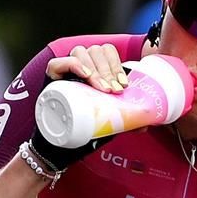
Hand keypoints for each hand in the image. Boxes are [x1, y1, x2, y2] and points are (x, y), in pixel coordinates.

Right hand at [28, 44, 132, 176]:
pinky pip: (59, 62)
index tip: (123, 85)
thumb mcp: (107, 121)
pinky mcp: (50, 79)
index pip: (107, 52)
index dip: (117, 64)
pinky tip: (84, 74)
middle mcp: (79, 66)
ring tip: (101, 89)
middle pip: (96, 51)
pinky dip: (73, 64)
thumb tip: (145, 125)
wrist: (59, 146)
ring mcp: (64, 71)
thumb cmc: (82, 131)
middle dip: (108, 70)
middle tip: (113, 91)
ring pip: (81, 53)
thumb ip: (125, 121)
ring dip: (95, 69)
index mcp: (94, 70)